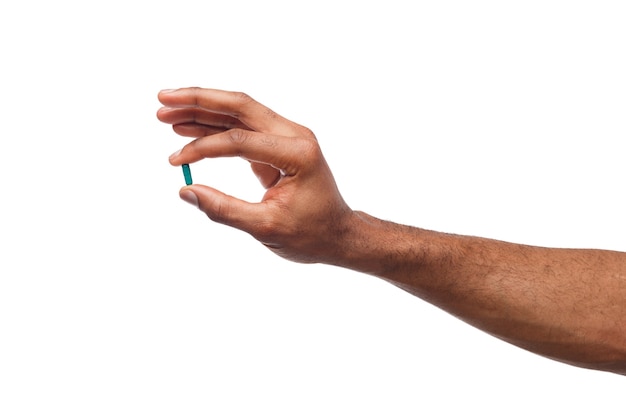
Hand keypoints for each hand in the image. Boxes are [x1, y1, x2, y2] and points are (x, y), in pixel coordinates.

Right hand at [157, 87, 354, 263]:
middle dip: (199, 100)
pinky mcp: (278, 144)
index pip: (241, 141)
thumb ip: (225, 210)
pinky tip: (188, 128)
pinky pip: (243, 128)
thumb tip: (186, 191)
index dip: (204, 148)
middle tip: (163, 99)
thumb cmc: (311, 234)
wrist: (338, 234)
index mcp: (297, 154)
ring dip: (203, 110)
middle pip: (240, 105)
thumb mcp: (266, 228)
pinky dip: (215, 126)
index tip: (177, 162)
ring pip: (240, 112)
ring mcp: (288, 136)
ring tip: (166, 112)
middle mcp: (295, 135)